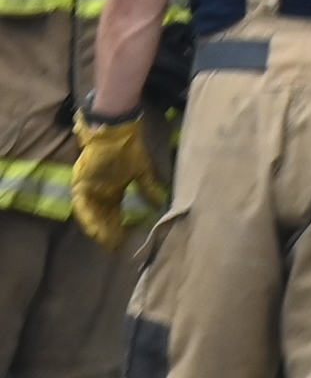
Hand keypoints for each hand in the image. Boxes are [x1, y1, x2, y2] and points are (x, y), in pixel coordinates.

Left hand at [71, 109, 159, 250]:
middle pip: (102, 216)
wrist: (115, 130)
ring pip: (90, 212)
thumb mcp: (142, 171)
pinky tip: (93, 227)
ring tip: (104, 241)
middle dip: (108, 232)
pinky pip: (81, 203)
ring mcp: (90, 186)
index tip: (125, 242)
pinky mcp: (81, 181)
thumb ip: (149, 188)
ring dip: (96, 226)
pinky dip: (86, 215)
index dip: (119, 227)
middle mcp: (100, 190)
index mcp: (114, 188)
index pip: (115, 213)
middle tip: (115, 247)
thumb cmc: (128, 147)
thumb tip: (161, 203)